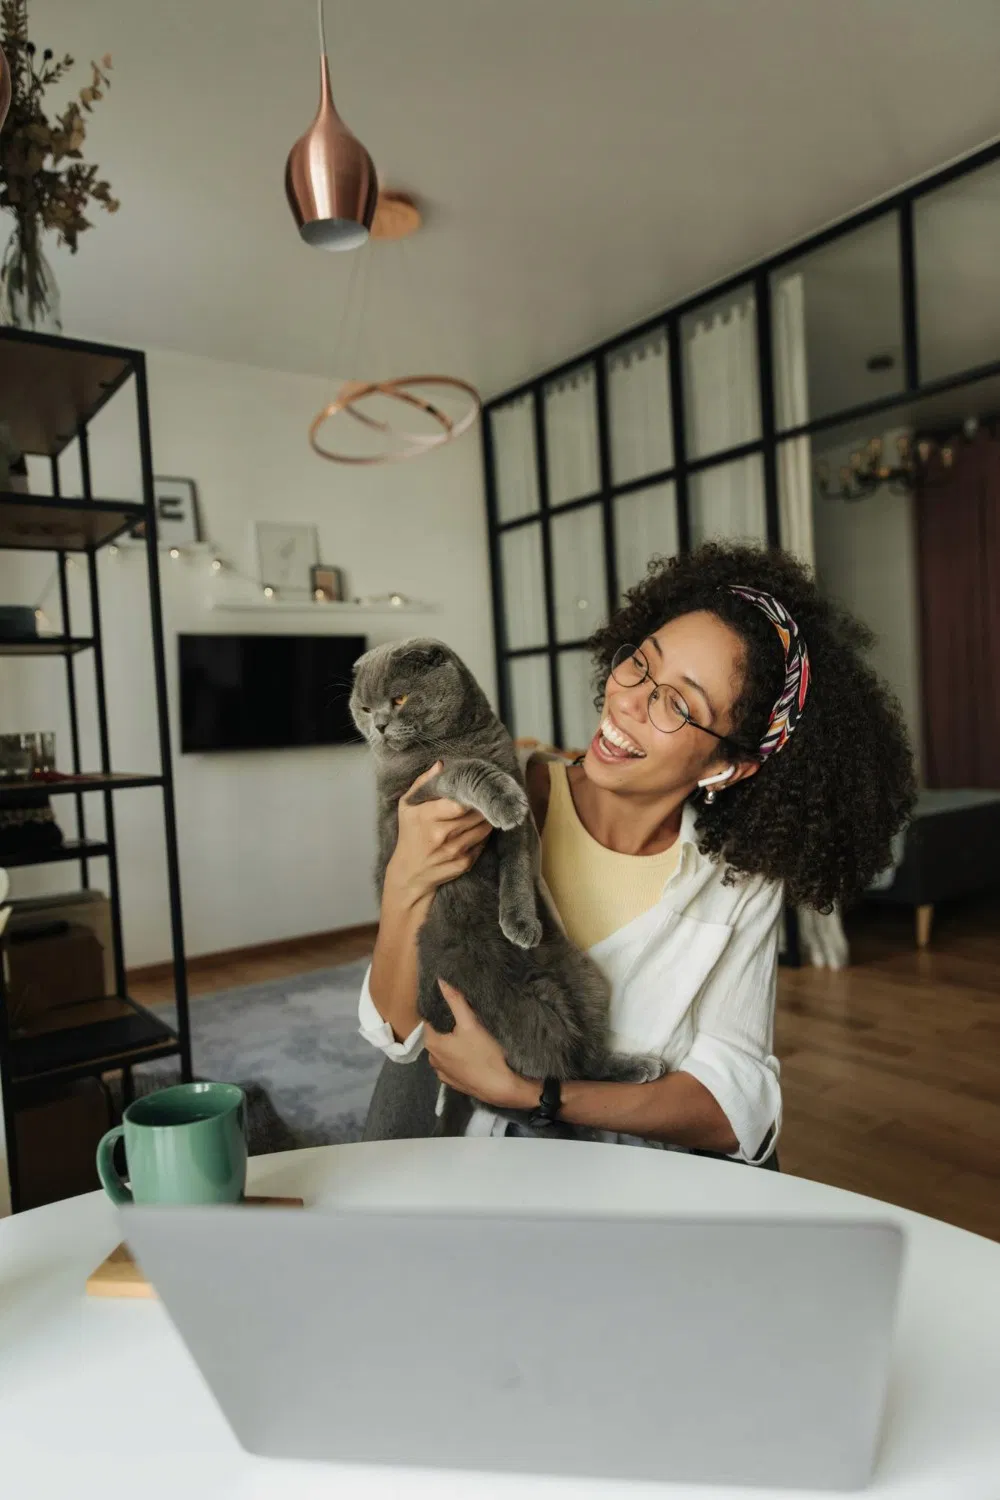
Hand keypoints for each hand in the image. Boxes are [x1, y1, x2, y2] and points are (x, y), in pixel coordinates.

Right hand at [385, 763, 491, 907]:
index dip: (473, 795)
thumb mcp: (407, 806)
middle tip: (488, 797)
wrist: (409, 873)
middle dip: (484, 805)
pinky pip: (483, 844)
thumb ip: (422, 783)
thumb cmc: (409, 834)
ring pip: (483, 829)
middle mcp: (440, 835)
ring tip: (487, 811)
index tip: (478, 787)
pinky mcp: (463, 864)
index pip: (459, 803)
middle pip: (475, 815)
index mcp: (426, 817)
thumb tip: (440, 764)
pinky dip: (484, 836)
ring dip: (488, 819)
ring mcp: (453, 851)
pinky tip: (480, 829)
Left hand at [425, 981, 536, 1111]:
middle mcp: (433, 1060)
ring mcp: (443, 1074)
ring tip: (468, 1032)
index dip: (439, 1009)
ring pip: (445, 1050)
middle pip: (437, 1035)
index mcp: (432, 1044)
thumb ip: (455, 1001)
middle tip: (463, 1015)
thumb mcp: (470, 1023)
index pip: (429, 1020)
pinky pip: (452, 1064)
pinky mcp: (455, 1083)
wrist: (503, 1088)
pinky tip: (471, 1052)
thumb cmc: (485, 1054)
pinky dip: (458, 1057)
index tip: (451, 1002)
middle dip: (447, 1025)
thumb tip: (440, 981)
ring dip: (452, 1042)